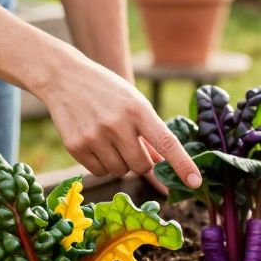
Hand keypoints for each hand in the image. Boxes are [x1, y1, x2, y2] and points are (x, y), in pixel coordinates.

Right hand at [38, 58, 200, 189]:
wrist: (64, 78)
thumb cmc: (108, 91)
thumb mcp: (134, 102)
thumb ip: (150, 132)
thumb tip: (165, 164)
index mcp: (138, 109)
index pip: (166, 142)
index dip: (182, 164)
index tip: (196, 182)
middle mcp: (117, 124)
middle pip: (141, 166)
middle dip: (142, 162)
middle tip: (131, 144)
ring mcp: (95, 136)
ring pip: (120, 171)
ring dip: (121, 163)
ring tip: (111, 140)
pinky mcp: (76, 147)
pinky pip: (100, 172)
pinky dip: (103, 164)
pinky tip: (96, 143)